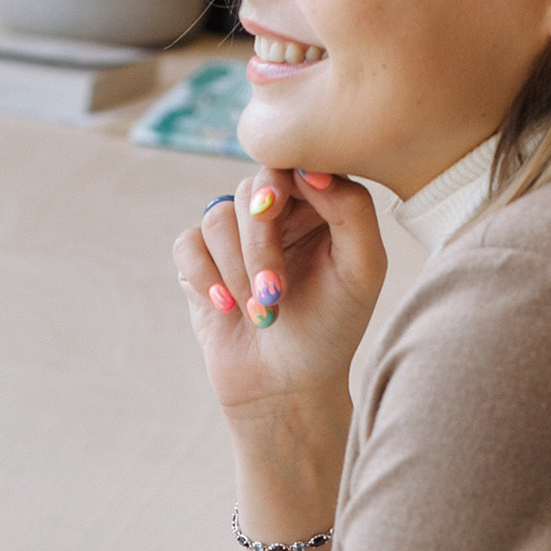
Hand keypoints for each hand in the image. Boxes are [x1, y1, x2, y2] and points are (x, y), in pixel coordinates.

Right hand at [172, 169, 386, 423]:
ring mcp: (235, 235)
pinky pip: (187, 244)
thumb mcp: (363, 270)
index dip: (284, 182)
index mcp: (319, 205)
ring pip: (217, 216)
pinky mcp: (200, 261)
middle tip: (274, 292)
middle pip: (252, 191)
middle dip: (260, 245)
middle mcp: (276, 213)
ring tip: (260, 311)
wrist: (287, 387)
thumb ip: (353, 209)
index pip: (295, 163)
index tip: (281, 209)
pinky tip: (227, 307)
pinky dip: (206, 277)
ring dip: (237, 270)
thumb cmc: (333, 329)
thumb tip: (311, 168)